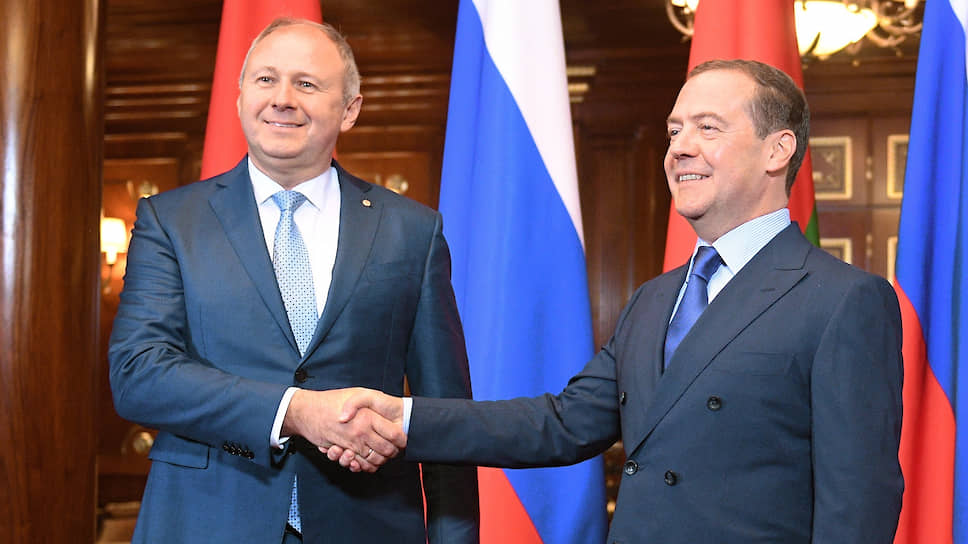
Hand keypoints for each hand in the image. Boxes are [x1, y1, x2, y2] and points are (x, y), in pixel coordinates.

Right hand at [282, 387, 405, 471]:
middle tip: (393, 445)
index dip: (402, 438)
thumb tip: (381, 419)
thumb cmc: (332, 400)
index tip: (402, 437)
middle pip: (388, 451)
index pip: (396, 436)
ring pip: (374, 461)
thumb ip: (371, 401)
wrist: (307, 411)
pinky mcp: (342, 452)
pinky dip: (363, 465)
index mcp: (369, 418)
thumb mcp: (357, 393)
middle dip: (393, 451)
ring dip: (379, 459)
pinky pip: (359, 466)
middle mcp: (361, 433)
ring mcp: (351, 444)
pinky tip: (364, 456)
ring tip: (379, 450)